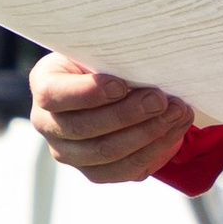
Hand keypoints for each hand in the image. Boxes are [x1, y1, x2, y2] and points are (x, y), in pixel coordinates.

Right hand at [27, 53, 197, 183]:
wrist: (111, 86)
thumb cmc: (105, 63)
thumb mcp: (100, 52)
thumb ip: (111, 58)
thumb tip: (146, 64)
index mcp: (45, 86)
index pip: (53, 95)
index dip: (87, 93)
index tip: (121, 85)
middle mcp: (48, 124)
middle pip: (83, 128)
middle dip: (128, 114)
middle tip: (161, 100)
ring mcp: (70, 153)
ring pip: (106, 153)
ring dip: (148, 134)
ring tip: (177, 113)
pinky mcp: (95, 172)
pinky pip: (124, 170)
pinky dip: (155, 151)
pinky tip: (174, 132)